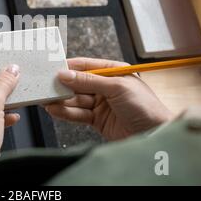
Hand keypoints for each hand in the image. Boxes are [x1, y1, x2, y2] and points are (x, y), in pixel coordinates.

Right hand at [44, 58, 173, 140]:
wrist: (155, 134)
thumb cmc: (144, 106)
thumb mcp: (116, 87)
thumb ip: (88, 81)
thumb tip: (65, 74)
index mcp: (113, 72)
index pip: (86, 66)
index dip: (69, 67)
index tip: (52, 68)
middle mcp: (105, 86)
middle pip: (78, 84)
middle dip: (62, 86)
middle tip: (45, 86)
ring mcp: (100, 103)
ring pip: (76, 100)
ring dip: (61, 100)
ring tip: (46, 100)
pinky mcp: (97, 119)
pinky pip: (78, 114)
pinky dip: (66, 112)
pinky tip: (54, 110)